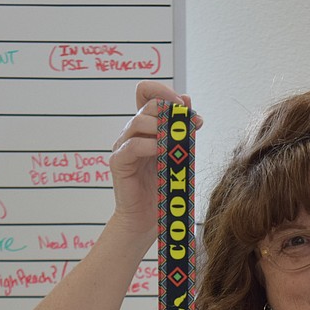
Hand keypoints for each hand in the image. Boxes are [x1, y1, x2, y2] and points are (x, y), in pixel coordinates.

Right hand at [109, 81, 201, 227]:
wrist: (148, 218)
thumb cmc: (164, 187)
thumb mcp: (179, 152)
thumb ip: (182, 128)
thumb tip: (186, 99)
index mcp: (146, 127)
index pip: (145, 92)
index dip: (164, 91)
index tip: (184, 105)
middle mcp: (132, 133)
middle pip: (148, 105)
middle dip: (172, 111)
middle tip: (191, 124)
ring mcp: (123, 146)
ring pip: (139, 122)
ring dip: (163, 128)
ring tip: (180, 140)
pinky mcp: (119, 163)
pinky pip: (133, 146)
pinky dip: (151, 146)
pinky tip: (165, 152)